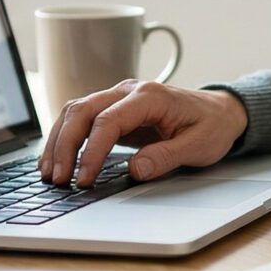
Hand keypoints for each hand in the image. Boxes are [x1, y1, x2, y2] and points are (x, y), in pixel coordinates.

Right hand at [38, 80, 248, 186]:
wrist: (221, 111)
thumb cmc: (212, 126)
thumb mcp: (199, 146)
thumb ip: (167, 157)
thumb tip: (135, 169)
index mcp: (150, 96)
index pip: (108, 121)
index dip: (91, 151)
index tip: (84, 178)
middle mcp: (128, 91)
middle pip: (82, 110)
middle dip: (64, 145)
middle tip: (58, 178)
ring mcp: (118, 98)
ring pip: (75, 111)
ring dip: (58, 140)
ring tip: (49, 172)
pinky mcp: (113, 110)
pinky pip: (81, 119)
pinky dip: (65, 137)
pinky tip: (57, 159)